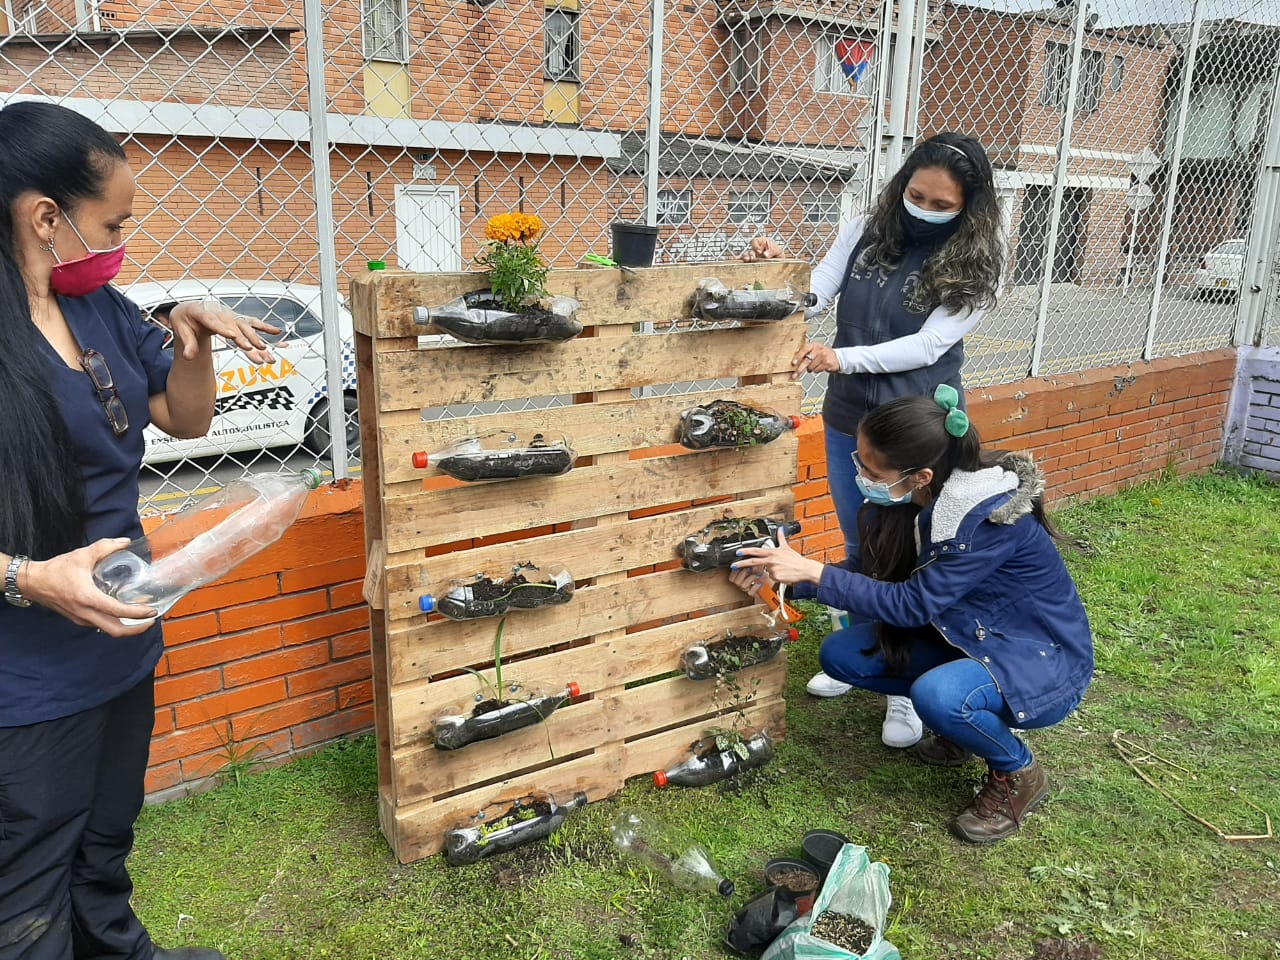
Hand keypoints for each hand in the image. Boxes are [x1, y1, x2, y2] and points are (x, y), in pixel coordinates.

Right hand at [22, 539, 159, 636]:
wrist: (32, 582)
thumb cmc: (56, 570)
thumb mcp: (82, 555)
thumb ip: (105, 547)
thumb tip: (126, 542)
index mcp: (87, 598)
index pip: (117, 611)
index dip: (137, 614)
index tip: (152, 611)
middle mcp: (85, 613)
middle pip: (115, 631)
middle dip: (136, 630)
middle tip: (151, 620)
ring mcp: (81, 619)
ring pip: (107, 630)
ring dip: (126, 627)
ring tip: (141, 617)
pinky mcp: (78, 619)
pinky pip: (100, 625)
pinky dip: (114, 622)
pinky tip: (122, 613)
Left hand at [168, 298, 278, 363]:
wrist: (190, 309)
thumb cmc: (186, 318)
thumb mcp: (181, 329)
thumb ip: (187, 343)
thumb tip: (189, 357)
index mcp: (201, 311)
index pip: (213, 320)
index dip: (222, 328)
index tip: (232, 335)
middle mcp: (218, 312)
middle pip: (233, 325)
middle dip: (244, 337)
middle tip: (252, 348)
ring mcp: (229, 315)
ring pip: (244, 326)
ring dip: (255, 337)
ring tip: (264, 348)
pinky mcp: (236, 319)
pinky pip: (252, 322)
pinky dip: (264, 327)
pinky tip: (276, 331)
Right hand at [728, 564, 770, 597]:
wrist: (772, 580)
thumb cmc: (764, 572)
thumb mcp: (756, 565)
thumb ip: (750, 563)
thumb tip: (745, 555)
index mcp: (741, 577)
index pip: (732, 577)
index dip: (734, 572)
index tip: (739, 566)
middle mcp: (743, 584)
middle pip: (736, 581)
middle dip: (743, 573)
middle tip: (750, 568)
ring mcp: (748, 589)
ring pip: (743, 586)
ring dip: (751, 578)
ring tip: (758, 574)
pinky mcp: (754, 594)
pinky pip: (750, 593)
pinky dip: (755, 587)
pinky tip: (760, 582)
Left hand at [732, 528, 823, 585]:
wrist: (805, 569)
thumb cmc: (796, 560)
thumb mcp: (787, 547)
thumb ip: (781, 538)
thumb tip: (781, 530)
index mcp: (772, 553)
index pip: (756, 551)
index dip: (746, 551)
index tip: (738, 552)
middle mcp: (771, 560)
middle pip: (753, 562)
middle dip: (741, 564)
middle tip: (734, 566)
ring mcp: (773, 569)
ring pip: (766, 572)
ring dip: (771, 572)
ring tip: (781, 569)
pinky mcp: (776, 577)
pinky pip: (772, 578)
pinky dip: (776, 577)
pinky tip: (783, 574)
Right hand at [741, 237, 784, 262]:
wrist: (781, 265)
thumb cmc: (779, 255)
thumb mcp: (778, 251)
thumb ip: (772, 251)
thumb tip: (765, 255)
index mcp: (762, 242)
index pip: (756, 241)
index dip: (756, 246)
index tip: (759, 252)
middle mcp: (756, 249)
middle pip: (750, 250)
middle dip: (750, 254)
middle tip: (753, 258)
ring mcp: (754, 257)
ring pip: (747, 256)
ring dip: (746, 258)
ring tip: (747, 260)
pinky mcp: (752, 264)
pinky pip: (745, 262)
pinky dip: (741, 262)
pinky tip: (737, 261)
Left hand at [791, 341, 838, 378]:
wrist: (837, 358)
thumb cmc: (822, 354)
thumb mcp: (814, 350)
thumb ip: (804, 353)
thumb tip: (794, 360)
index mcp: (813, 345)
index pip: (804, 350)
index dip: (798, 357)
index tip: (793, 363)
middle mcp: (819, 349)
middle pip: (806, 361)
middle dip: (800, 369)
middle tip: (795, 375)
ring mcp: (824, 356)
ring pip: (811, 367)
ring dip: (810, 369)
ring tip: (813, 366)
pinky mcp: (828, 363)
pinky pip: (817, 370)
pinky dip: (816, 370)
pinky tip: (819, 367)